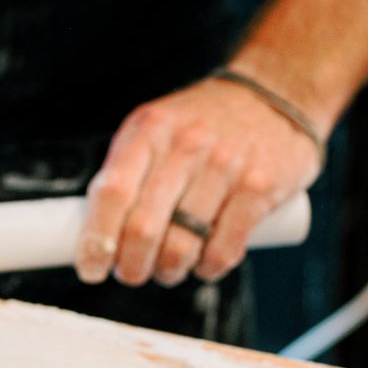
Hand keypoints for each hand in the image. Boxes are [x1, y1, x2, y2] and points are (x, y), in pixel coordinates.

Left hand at [77, 75, 322, 288]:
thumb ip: (127, 171)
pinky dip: (207, 270)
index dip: (95, 240)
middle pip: (143, 228)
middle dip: (131, 266)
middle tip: (131, 273)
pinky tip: (203, 265)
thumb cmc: (203, 122)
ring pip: (182, 246)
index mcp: (149, 131)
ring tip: (168, 269)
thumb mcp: (156, 127)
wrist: (276, 93)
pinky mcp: (260, 189)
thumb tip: (93, 231)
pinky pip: (224, 250)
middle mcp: (186, 146)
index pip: (112, 193)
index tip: (90, 268)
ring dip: (168, 271)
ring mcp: (226, 167)